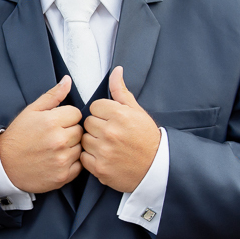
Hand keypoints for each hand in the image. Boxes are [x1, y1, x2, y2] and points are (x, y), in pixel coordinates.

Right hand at [0, 76, 83, 193]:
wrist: (4, 165)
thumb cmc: (18, 137)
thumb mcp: (31, 111)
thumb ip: (52, 96)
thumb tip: (67, 80)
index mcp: (51, 121)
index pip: (77, 114)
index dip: (67, 117)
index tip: (56, 123)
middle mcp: (59, 140)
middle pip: (80, 131)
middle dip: (70, 132)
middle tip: (54, 137)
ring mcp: (62, 159)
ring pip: (81, 148)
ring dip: (71, 148)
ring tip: (55, 149)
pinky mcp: (63, 176)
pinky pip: (79, 166)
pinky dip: (71, 163)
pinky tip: (57, 160)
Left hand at [81, 66, 159, 192]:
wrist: (155, 167)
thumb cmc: (146, 138)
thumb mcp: (136, 111)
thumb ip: (121, 91)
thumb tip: (116, 70)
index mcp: (119, 115)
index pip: (95, 106)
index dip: (103, 113)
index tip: (112, 120)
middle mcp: (110, 132)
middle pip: (88, 122)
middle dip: (97, 127)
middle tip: (111, 134)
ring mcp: (104, 151)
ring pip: (84, 139)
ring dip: (93, 142)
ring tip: (108, 146)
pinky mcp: (100, 168)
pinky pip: (84, 157)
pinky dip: (91, 158)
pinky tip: (104, 157)